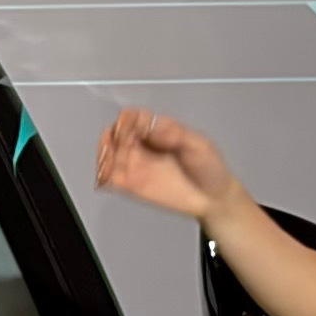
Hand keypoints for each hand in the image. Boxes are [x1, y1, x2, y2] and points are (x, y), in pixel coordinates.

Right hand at [95, 107, 237, 225]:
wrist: (213, 198)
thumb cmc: (209, 167)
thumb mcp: (197, 144)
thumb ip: (174, 134)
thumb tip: (150, 127)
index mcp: (157, 129)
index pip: (133, 117)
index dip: (127, 121)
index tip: (131, 130)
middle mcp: (142, 144)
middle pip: (115, 132)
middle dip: (113, 136)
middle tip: (121, 146)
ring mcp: (134, 164)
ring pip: (107, 153)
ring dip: (103, 154)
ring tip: (111, 161)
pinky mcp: (130, 185)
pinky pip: (108, 177)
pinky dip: (102, 174)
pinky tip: (107, 175)